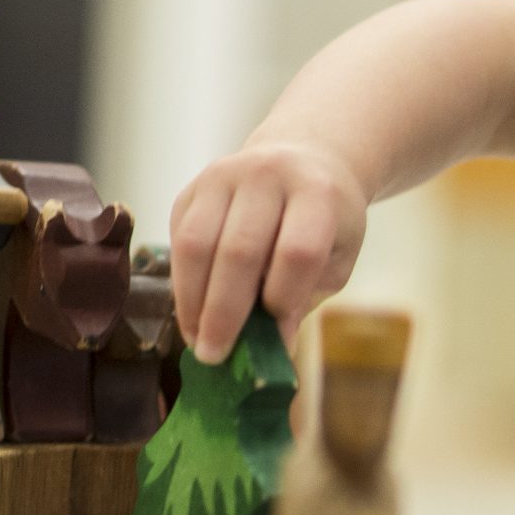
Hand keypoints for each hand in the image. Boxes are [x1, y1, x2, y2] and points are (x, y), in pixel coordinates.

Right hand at [170, 138, 367, 363]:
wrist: (303, 159)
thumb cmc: (325, 222)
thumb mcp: (336, 257)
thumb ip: (305, 297)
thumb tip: (272, 351)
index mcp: (317, 192)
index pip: (297, 251)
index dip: (283, 300)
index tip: (275, 342)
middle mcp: (268, 175)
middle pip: (239, 250)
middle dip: (225, 312)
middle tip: (217, 356)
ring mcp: (224, 175)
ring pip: (195, 244)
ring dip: (192, 301)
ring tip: (198, 340)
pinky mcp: (193, 188)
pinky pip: (177, 240)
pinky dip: (182, 283)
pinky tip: (193, 312)